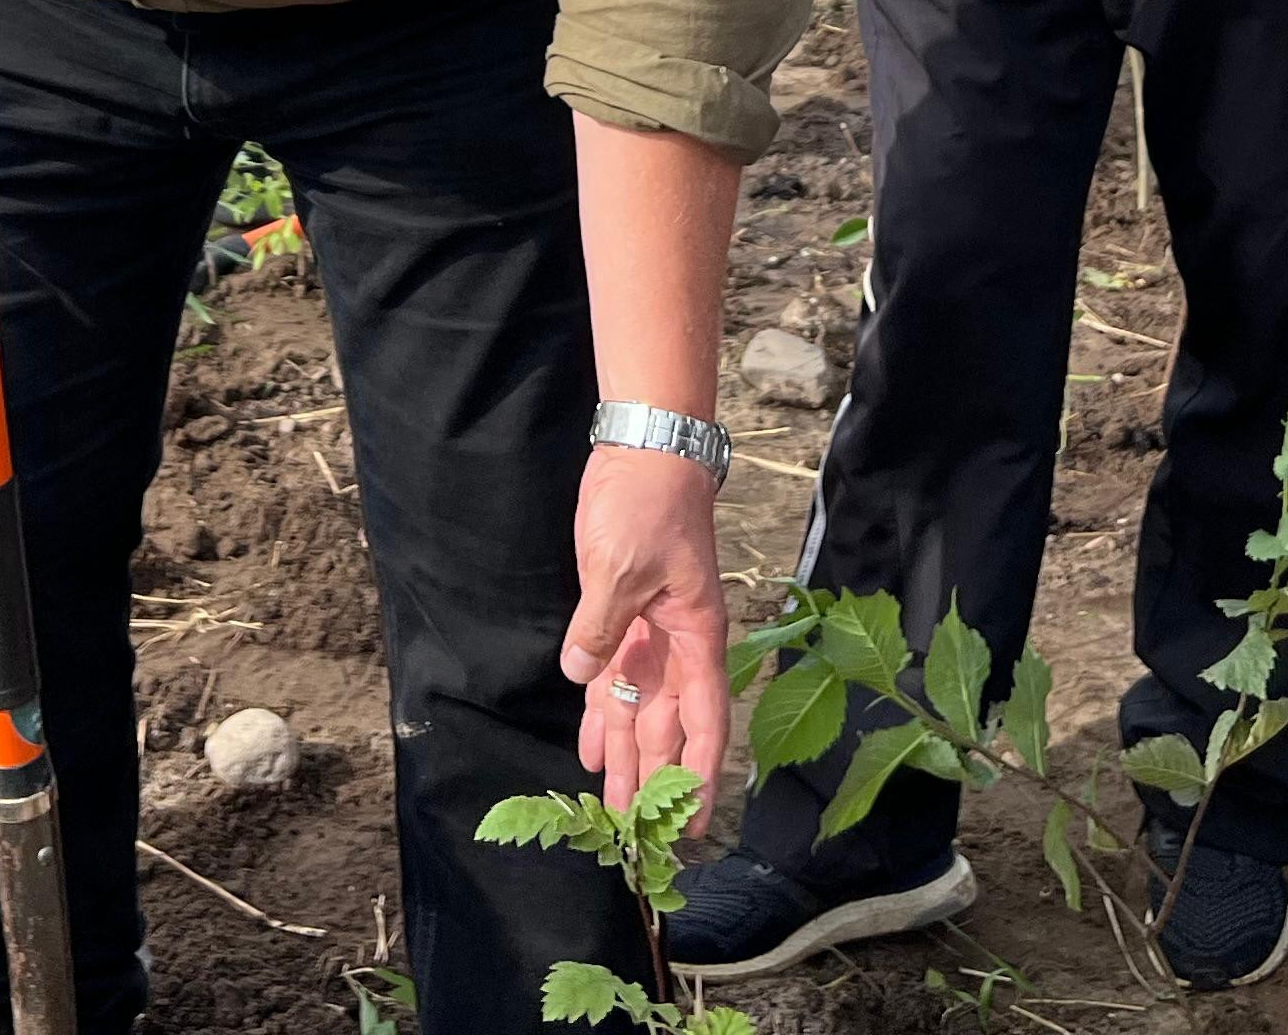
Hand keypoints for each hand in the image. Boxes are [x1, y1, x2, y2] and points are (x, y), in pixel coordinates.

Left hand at [564, 444, 726, 823]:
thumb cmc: (648, 505)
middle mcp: (676, 646)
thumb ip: (601, 626)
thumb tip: (583, 676)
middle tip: (635, 837)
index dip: (698, 775)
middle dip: (653, 780)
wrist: (644, 450)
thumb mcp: (623, 565)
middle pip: (668, 727)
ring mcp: (648, 633)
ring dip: (627, 757)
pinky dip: (602, 715)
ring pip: (639, 710)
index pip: (704, 721)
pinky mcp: (619, 617)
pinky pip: (613, 680)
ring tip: (612, 809)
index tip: (690, 823)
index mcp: (695, 638)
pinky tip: (592, 750)